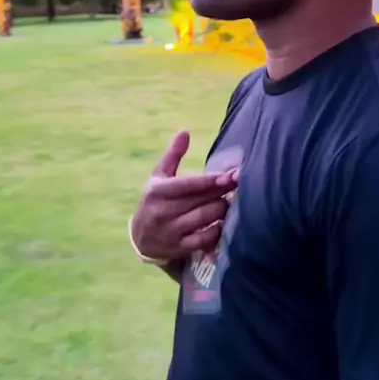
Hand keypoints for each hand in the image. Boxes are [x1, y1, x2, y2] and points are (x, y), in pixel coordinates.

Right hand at [130, 130, 237, 262]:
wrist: (140, 238)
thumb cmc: (154, 201)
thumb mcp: (158, 177)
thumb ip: (173, 155)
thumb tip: (185, 132)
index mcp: (158, 191)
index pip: (189, 185)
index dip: (211, 181)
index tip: (230, 176)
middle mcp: (163, 211)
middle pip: (200, 201)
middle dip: (221, 193)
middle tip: (238, 186)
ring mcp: (171, 231)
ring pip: (204, 219)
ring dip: (221, 210)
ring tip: (230, 202)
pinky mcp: (179, 247)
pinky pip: (203, 240)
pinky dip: (216, 232)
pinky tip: (223, 223)